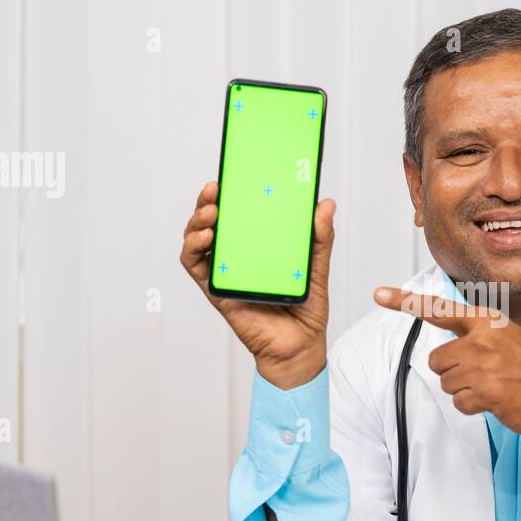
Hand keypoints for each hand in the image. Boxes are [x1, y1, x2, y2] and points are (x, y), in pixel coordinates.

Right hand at [180, 182, 334, 388]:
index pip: (239, 212)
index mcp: (258, 244)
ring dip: (197, 221)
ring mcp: (224, 271)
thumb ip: (320, 237)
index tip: (234, 173)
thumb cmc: (306, 308)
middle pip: (213, 220)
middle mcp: (237, 254)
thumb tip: (326, 204)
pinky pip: (195, 266)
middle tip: (216, 187)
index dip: (231, 191)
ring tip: (211, 212)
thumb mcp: (317, 267)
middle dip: (208, 200)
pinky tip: (207, 238)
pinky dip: (194, 249)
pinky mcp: (216, 290)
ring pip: (197, 239)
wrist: (300, 347)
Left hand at [373, 287, 520, 445]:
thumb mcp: (512, 338)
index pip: (439, 308)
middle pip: (437, 360)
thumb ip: (480, 337)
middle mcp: (483, 338)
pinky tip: (498, 402)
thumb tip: (450, 349)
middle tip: (485, 376)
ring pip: (447, 383)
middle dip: (454, 373)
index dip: (405, 301)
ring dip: (466, 391)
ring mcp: (484, 364)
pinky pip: (460, 403)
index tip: (378, 293)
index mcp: (489, 321)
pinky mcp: (486, 391)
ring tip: (496, 387)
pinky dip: (475, 408)